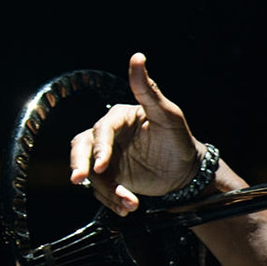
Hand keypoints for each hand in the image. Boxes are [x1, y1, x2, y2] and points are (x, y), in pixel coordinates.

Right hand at [68, 53, 204, 215]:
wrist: (186, 171)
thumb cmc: (178, 138)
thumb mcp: (168, 115)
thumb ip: (149, 90)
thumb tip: (137, 57)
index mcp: (119, 117)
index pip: (101, 130)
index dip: (99, 148)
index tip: (100, 166)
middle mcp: (108, 135)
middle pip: (81, 148)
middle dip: (80, 165)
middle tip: (81, 181)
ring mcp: (106, 156)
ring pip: (91, 172)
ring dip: (106, 190)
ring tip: (130, 204)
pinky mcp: (109, 176)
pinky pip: (100, 189)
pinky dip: (112, 200)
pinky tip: (128, 208)